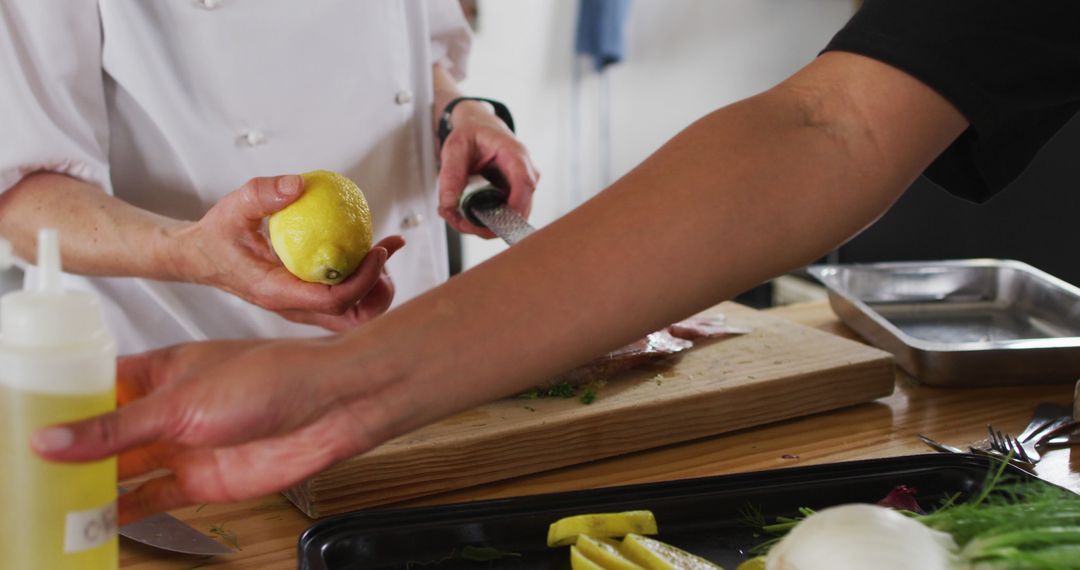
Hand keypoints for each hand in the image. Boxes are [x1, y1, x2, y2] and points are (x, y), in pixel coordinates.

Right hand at [32, 338, 396, 524]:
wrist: (330, 408)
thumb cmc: (270, 379)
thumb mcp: (181, 402)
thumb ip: (115, 428)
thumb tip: (49, 439)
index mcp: (157, 371)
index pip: (92, 386)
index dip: (57, 404)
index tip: (19, 421)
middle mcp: (166, 409)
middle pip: (103, 434)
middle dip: (67, 453)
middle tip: (23, 472)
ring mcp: (182, 446)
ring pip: (121, 471)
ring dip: (88, 487)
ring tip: (42, 503)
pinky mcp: (200, 480)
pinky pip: (151, 500)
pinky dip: (122, 515)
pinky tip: (92, 525)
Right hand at [170, 175, 404, 330]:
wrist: (199, 257)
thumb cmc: (217, 234)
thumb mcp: (232, 208)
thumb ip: (262, 194)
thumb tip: (300, 184)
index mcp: (277, 293)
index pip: (332, 299)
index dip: (363, 280)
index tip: (378, 249)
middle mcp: (293, 307)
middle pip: (351, 318)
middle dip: (377, 293)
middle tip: (384, 253)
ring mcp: (301, 307)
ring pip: (352, 315)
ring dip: (375, 287)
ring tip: (382, 249)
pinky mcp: (306, 299)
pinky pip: (344, 297)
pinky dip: (365, 279)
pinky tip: (374, 247)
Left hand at [437, 103, 540, 237]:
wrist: (481, 130)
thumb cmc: (473, 135)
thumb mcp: (455, 147)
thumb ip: (451, 174)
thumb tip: (449, 205)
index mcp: (515, 154)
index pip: (524, 182)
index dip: (514, 205)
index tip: (494, 222)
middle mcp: (526, 174)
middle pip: (518, 210)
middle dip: (485, 224)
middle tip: (453, 217)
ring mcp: (522, 190)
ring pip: (508, 220)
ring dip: (480, 226)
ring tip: (452, 213)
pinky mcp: (514, 200)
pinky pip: (502, 219)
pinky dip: (481, 222)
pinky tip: (461, 213)